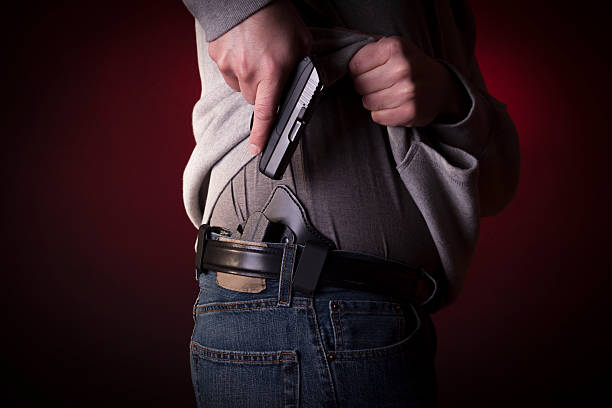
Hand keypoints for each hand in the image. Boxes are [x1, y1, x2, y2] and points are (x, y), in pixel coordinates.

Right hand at [208, 0, 311, 154]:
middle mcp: (248, 73)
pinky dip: (236, 66)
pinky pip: (228, 73)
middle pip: (254, 100)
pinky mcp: (217, 58)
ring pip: (240, 88)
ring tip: (256, 55)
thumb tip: (302, 85)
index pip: (266, 112)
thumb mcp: (301, 42)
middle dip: (263, 92)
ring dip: (249, 79)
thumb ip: (301, 69)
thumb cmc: (275, 16)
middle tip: (270, 71)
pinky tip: (244, 50)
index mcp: (272, 71)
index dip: (262, 135)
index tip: (257, 150)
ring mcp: (229, 66)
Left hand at [348, 36, 469, 126]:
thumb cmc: (411, 66)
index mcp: (395, 47)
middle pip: (360, 85)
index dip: (358, 71)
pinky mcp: (409, 112)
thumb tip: (338, 43)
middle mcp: (402, 68)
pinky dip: (382, 113)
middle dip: (365, 86)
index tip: (369, 71)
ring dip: (373, 101)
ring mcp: (407, 92)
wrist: (441, 87)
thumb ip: (367, 47)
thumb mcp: (393, 47)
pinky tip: (393, 105)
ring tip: (387, 94)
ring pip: (367, 102)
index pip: (355, 65)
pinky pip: (377, 117)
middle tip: (379, 84)